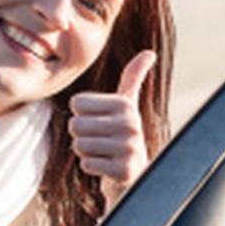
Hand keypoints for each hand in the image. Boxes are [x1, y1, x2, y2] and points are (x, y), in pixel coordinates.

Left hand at [69, 50, 155, 202]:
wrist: (136, 173)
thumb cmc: (123, 134)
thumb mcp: (128, 105)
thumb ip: (133, 77)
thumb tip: (149, 53)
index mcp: (125, 105)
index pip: (76, 103)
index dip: (81, 115)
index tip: (100, 122)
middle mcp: (131, 124)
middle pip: (75, 124)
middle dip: (82, 135)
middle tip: (101, 141)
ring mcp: (129, 148)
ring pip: (79, 145)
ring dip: (86, 152)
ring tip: (104, 152)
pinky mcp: (124, 171)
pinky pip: (86, 164)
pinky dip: (91, 167)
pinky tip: (107, 166)